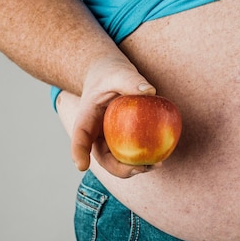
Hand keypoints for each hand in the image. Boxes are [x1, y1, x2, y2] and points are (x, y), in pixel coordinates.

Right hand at [70, 57, 157, 177]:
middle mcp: (96, 134)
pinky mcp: (123, 141)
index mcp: (87, 118)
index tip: (82, 166)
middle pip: (102, 158)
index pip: (79, 136)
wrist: (110, 75)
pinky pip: (133, 153)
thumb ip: (130, 80)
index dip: (78, 152)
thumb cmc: (111, 73)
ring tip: (156, 165)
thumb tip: (150, 91)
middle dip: (119, 169)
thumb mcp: (119, 72)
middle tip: (140, 168)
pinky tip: (161, 158)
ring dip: (135, 168)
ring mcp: (109, 139)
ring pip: (118, 161)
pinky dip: (145, 159)